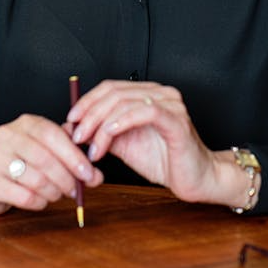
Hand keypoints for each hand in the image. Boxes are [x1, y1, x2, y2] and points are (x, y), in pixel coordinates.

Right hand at [0, 114, 102, 214]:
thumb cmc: (22, 161)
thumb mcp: (47, 150)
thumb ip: (72, 156)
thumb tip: (96, 173)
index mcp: (26, 123)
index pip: (53, 135)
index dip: (73, 156)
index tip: (89, 173)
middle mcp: (8, 135)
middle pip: (45, 158)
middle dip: (66, 178)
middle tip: (75, 190)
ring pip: (35, 179)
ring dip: (54, 191)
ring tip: (58, 194)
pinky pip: (23, 196)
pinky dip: (39, 202)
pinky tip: (42, 200)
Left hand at [67, 80, 219, 203]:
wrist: (195, 180)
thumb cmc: (164, 160)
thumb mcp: (125, 145)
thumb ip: (103, 133)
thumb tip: (73, 128)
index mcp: (147, 94)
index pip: (110, 87)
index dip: (87, 101)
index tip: (71, 121)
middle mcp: (160, 93)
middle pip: (114, 93)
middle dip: (90, 114)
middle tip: (77, 136)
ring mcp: (170, 104)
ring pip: (125, 102)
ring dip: (102, 124)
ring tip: (93, 148)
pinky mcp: (177, 120)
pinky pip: (145, 112)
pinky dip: (121, 122)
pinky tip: (109, 135)